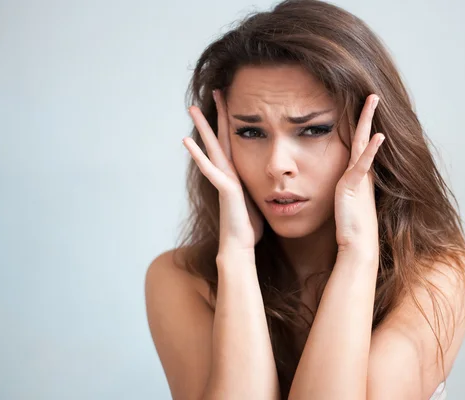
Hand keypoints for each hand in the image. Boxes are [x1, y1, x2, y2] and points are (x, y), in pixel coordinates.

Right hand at [182, 89, 263, 254]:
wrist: (242, 244)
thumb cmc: (250, 225)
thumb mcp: (260, 197)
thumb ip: (262, 184)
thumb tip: (277, 177)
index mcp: (237, 171)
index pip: (235, 140)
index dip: (234, 120)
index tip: (233, 99)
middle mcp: (227, 171)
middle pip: (221, 137)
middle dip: (217, 114)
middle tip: (213, 90)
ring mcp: (223, 179)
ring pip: (211, 147)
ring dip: (202, 127)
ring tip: (192, 108)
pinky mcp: (224, 188)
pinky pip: (210, 169)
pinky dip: (198, 155)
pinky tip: (187, 141)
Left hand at [334, 94, 384, 260]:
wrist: (357, 246)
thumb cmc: (351, 228)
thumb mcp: (345, 204)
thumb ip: (344, 191)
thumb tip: (339, 185)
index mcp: (358, 176)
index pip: (360, 145)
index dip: (361, 126)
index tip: (361, 108)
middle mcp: (361, 173)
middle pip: (365, 137)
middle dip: (368, 115)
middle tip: (373, 94)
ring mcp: (359, 179)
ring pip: (365, 144)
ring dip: (369, 121)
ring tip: (373, 100)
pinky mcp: (354, 187)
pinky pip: (363, 165)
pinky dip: (371, 151)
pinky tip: (377, 136)